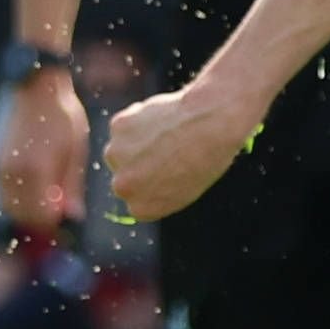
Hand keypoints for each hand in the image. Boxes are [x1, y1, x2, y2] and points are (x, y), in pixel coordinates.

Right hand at [0, 68, 88, 228]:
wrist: (37, 90)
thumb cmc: (62, 117)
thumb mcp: (76, 152)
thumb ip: (72, 187)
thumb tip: (73, 216)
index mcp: (35, 171)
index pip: (40, 216)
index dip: (55, 225)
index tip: (69, 225)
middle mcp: (13, 173)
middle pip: (23, 217)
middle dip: (42, 222)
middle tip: (62, 215)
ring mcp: (2, 169)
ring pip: (11, 208)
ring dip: (30, 212)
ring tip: (54, 202)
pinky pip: (6, 195)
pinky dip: (21, 201)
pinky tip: (41, 190)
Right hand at [102, 79, 260, 221]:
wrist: (213, 125)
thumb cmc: (210, 158)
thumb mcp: (189, 189)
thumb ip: (162, 191)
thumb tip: (151, 180)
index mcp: (142, 209)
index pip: (138, 199)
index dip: (154, 182)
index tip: (168, 172)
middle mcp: (123, 187)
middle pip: (125, 176)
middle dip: (141, 164)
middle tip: (167, 150)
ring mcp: (116, 156)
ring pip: (121, 149)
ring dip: (136, 142)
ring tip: (167, 134)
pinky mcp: (117, 127)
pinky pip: (125, 125)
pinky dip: (139, 120)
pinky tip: (162, 118)